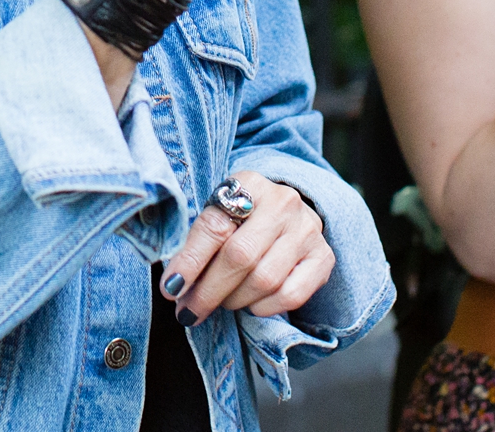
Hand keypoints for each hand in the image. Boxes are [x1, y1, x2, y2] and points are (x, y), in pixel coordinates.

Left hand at [160, 171, 332, 323]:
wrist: (287, 213)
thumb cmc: (241, 218)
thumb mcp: (218, 214)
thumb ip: (197, 242)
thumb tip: (175, 287)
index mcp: (249, 183)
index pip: (214, 226)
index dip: (190, 261)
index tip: (171, 288)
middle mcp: (283, 202)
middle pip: (240, 256)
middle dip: (209, 291)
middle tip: (190, 310)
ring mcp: (307, 229)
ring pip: (265, 280)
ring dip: (235, 301)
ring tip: (221, 303)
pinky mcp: (323, 257)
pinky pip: (291, 295)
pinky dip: (265, 308)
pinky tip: (252, 304)